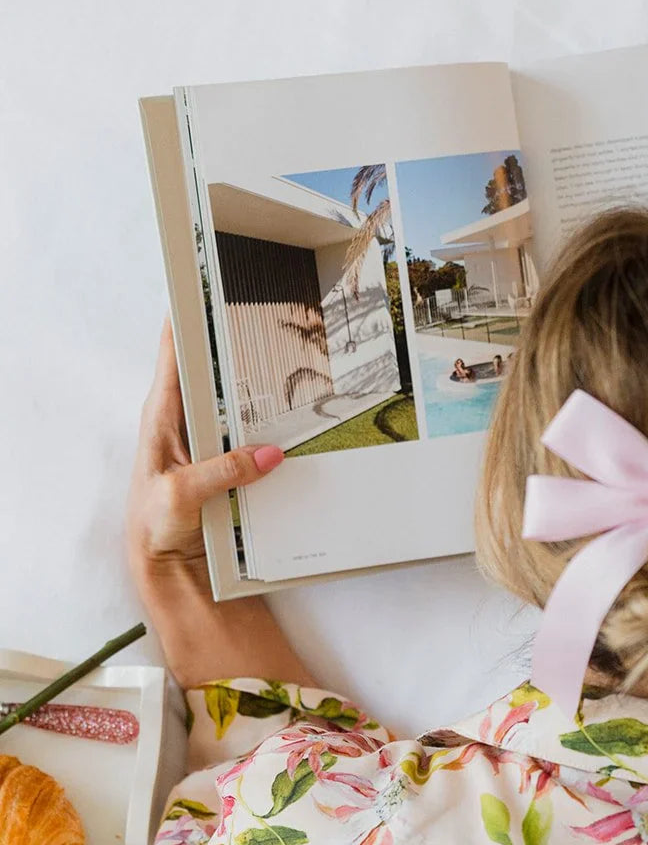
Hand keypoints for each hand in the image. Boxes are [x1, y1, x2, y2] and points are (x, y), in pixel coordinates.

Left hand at [127, 319, 283, 595]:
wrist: (164, 563)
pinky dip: (272, 428)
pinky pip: (253, 436)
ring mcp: (208, 438)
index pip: (174, 349)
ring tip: (293, 364)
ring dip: (262, 389)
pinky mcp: (227, 461)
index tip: (210, 282)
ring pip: (238, 400)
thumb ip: (224, 472)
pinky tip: (294, 422)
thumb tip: (270, 454)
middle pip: (214, 367)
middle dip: (239, 343)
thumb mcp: (183, 495)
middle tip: (270, 318)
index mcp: (162, 414)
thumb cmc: (156, 524)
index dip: (190, 312)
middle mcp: (185, 418)